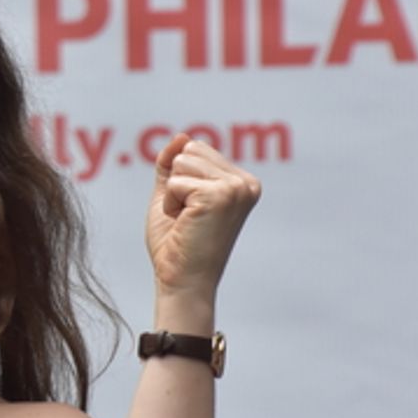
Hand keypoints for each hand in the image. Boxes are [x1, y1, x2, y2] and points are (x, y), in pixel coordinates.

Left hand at [145, 134, 260, 302]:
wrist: (181, 281)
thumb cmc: (176, 245)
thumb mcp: (172, 196)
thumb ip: (173, 166)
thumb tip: (180, 136)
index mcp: (242, 182)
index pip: (197, 148)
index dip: (180, 178)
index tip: (191, 211)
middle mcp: (246, 183)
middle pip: (190, 149)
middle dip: (176, 182)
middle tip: (187, 217)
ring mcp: (236, 189)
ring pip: (182, 161)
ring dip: (173, 194)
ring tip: (186, 220)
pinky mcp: (220, 196)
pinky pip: (176, 181)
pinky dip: (171, 203)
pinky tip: (185, 224)